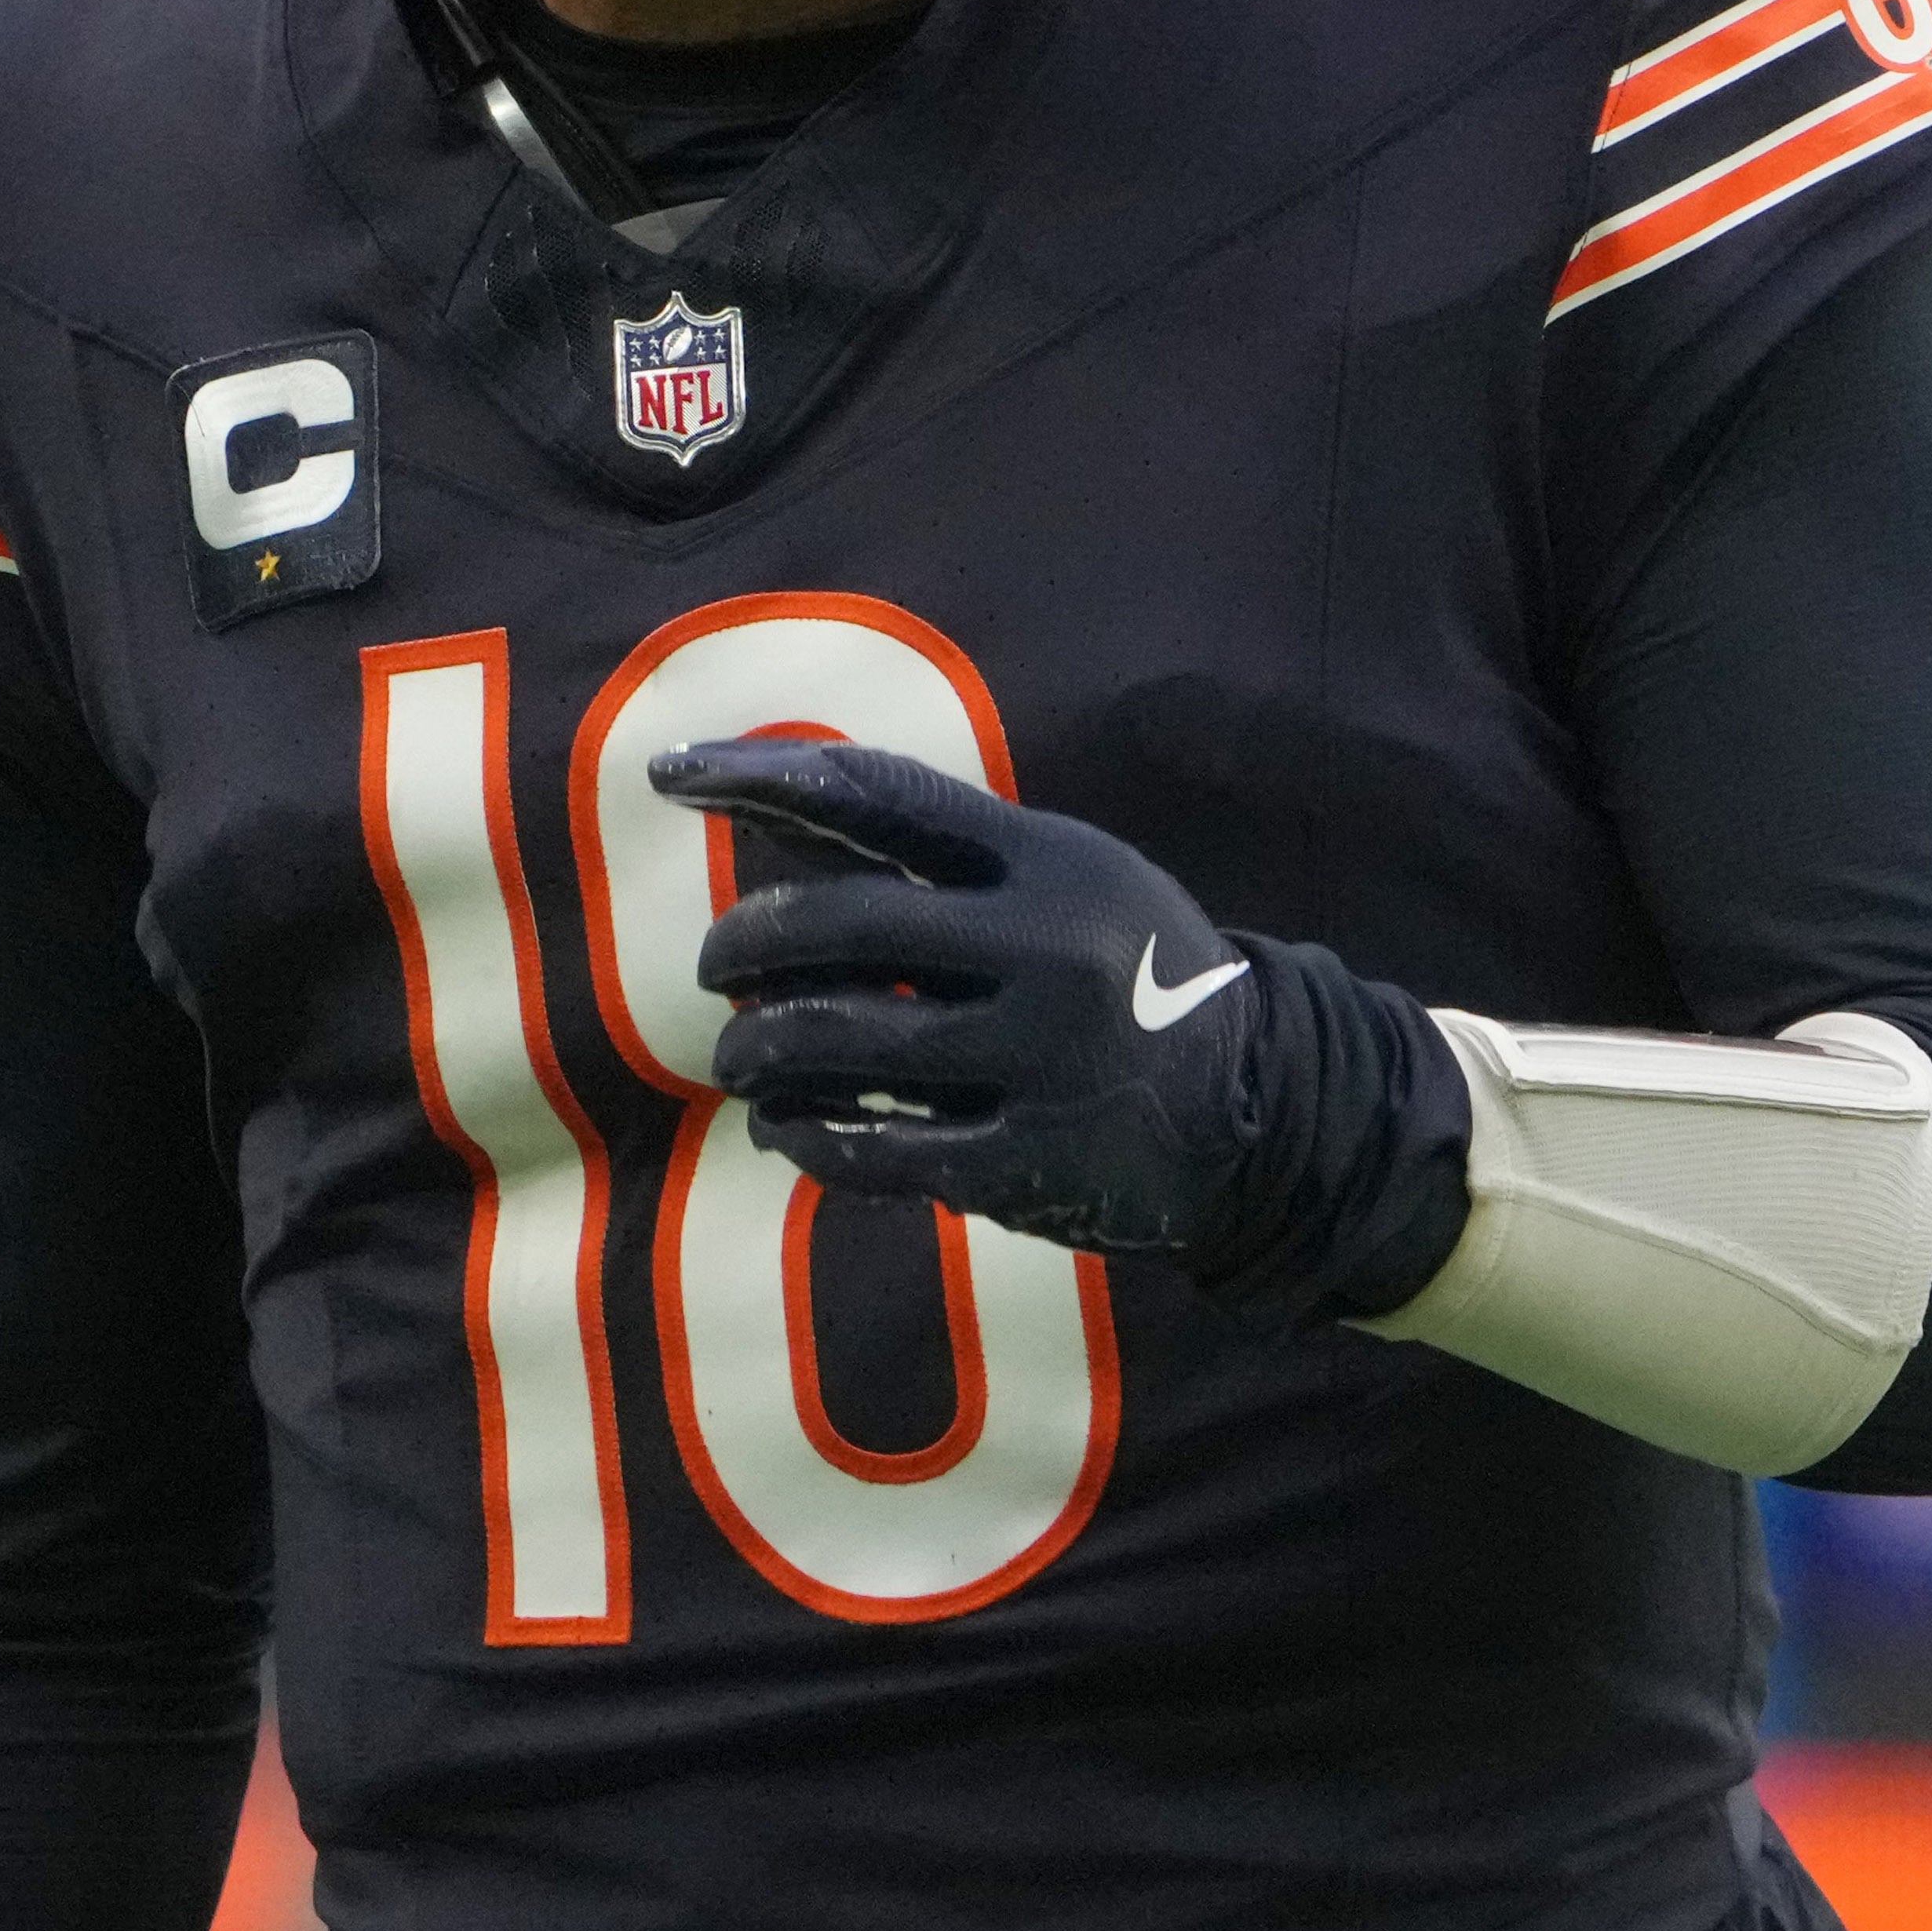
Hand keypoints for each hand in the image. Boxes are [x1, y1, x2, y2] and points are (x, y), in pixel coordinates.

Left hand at [668, 740, 1275, 1265]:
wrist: (1261, 1111)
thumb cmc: (1125, 975)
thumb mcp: (1066, 883)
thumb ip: (943, 857)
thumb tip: (774, 821)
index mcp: (1050, 859)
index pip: (879, 795)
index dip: (761, 775)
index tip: (670, 770)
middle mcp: (1046, 946)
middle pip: (836, 923)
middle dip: (744, 945)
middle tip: (718, 968)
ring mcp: (1038, 1057)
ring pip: (836, 1039)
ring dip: (757, 1049)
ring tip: (741, 1056)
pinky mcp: (1025, 1160)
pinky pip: (870, 1146)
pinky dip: (804, 1134)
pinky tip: (786, 1126)